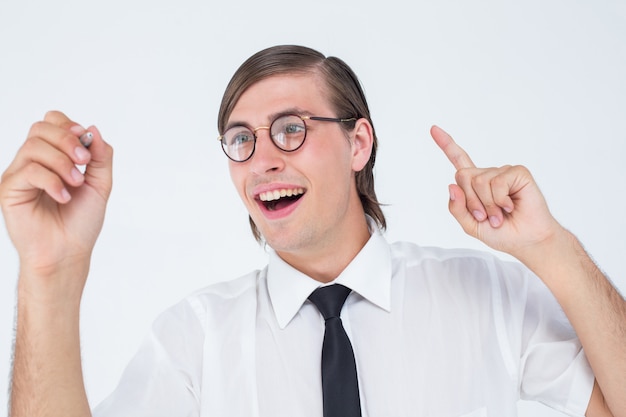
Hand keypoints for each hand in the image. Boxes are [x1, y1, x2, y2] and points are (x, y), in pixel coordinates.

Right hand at [0, 111, 112, 282]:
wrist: (68, 252)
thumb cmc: (81, 221)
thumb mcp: (101, 184)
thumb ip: (101, 156)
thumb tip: (93, 128)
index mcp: (53, 157)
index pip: (52, 122)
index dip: (68, 126)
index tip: (86, 144)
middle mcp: (33, 162)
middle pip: (41, 128)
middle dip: (67, 140)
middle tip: (84, 162)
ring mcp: (19, 174)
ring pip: (34, 146)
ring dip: (62, 162)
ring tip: (76, 183)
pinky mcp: (10, 189)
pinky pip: (28, 170)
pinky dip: (52, 181)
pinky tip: (63, 197)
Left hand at [430, 125, 563, 258]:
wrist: (526, 240)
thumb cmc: (501, 233)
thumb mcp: (470, 225)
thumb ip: (457, 208)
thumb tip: (451, 186)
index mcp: (475, 185)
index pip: (459, 160)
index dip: (447, 145)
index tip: (434, 129)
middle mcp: (488, 175)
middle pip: (462, 175)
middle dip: (470, 201)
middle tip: (485, 216)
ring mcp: (503, 172)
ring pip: (479, 181)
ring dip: (487, 205)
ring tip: (499, 215)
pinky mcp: (517, 173)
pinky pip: (497, 182)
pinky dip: (500, 200)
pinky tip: (510, 206)